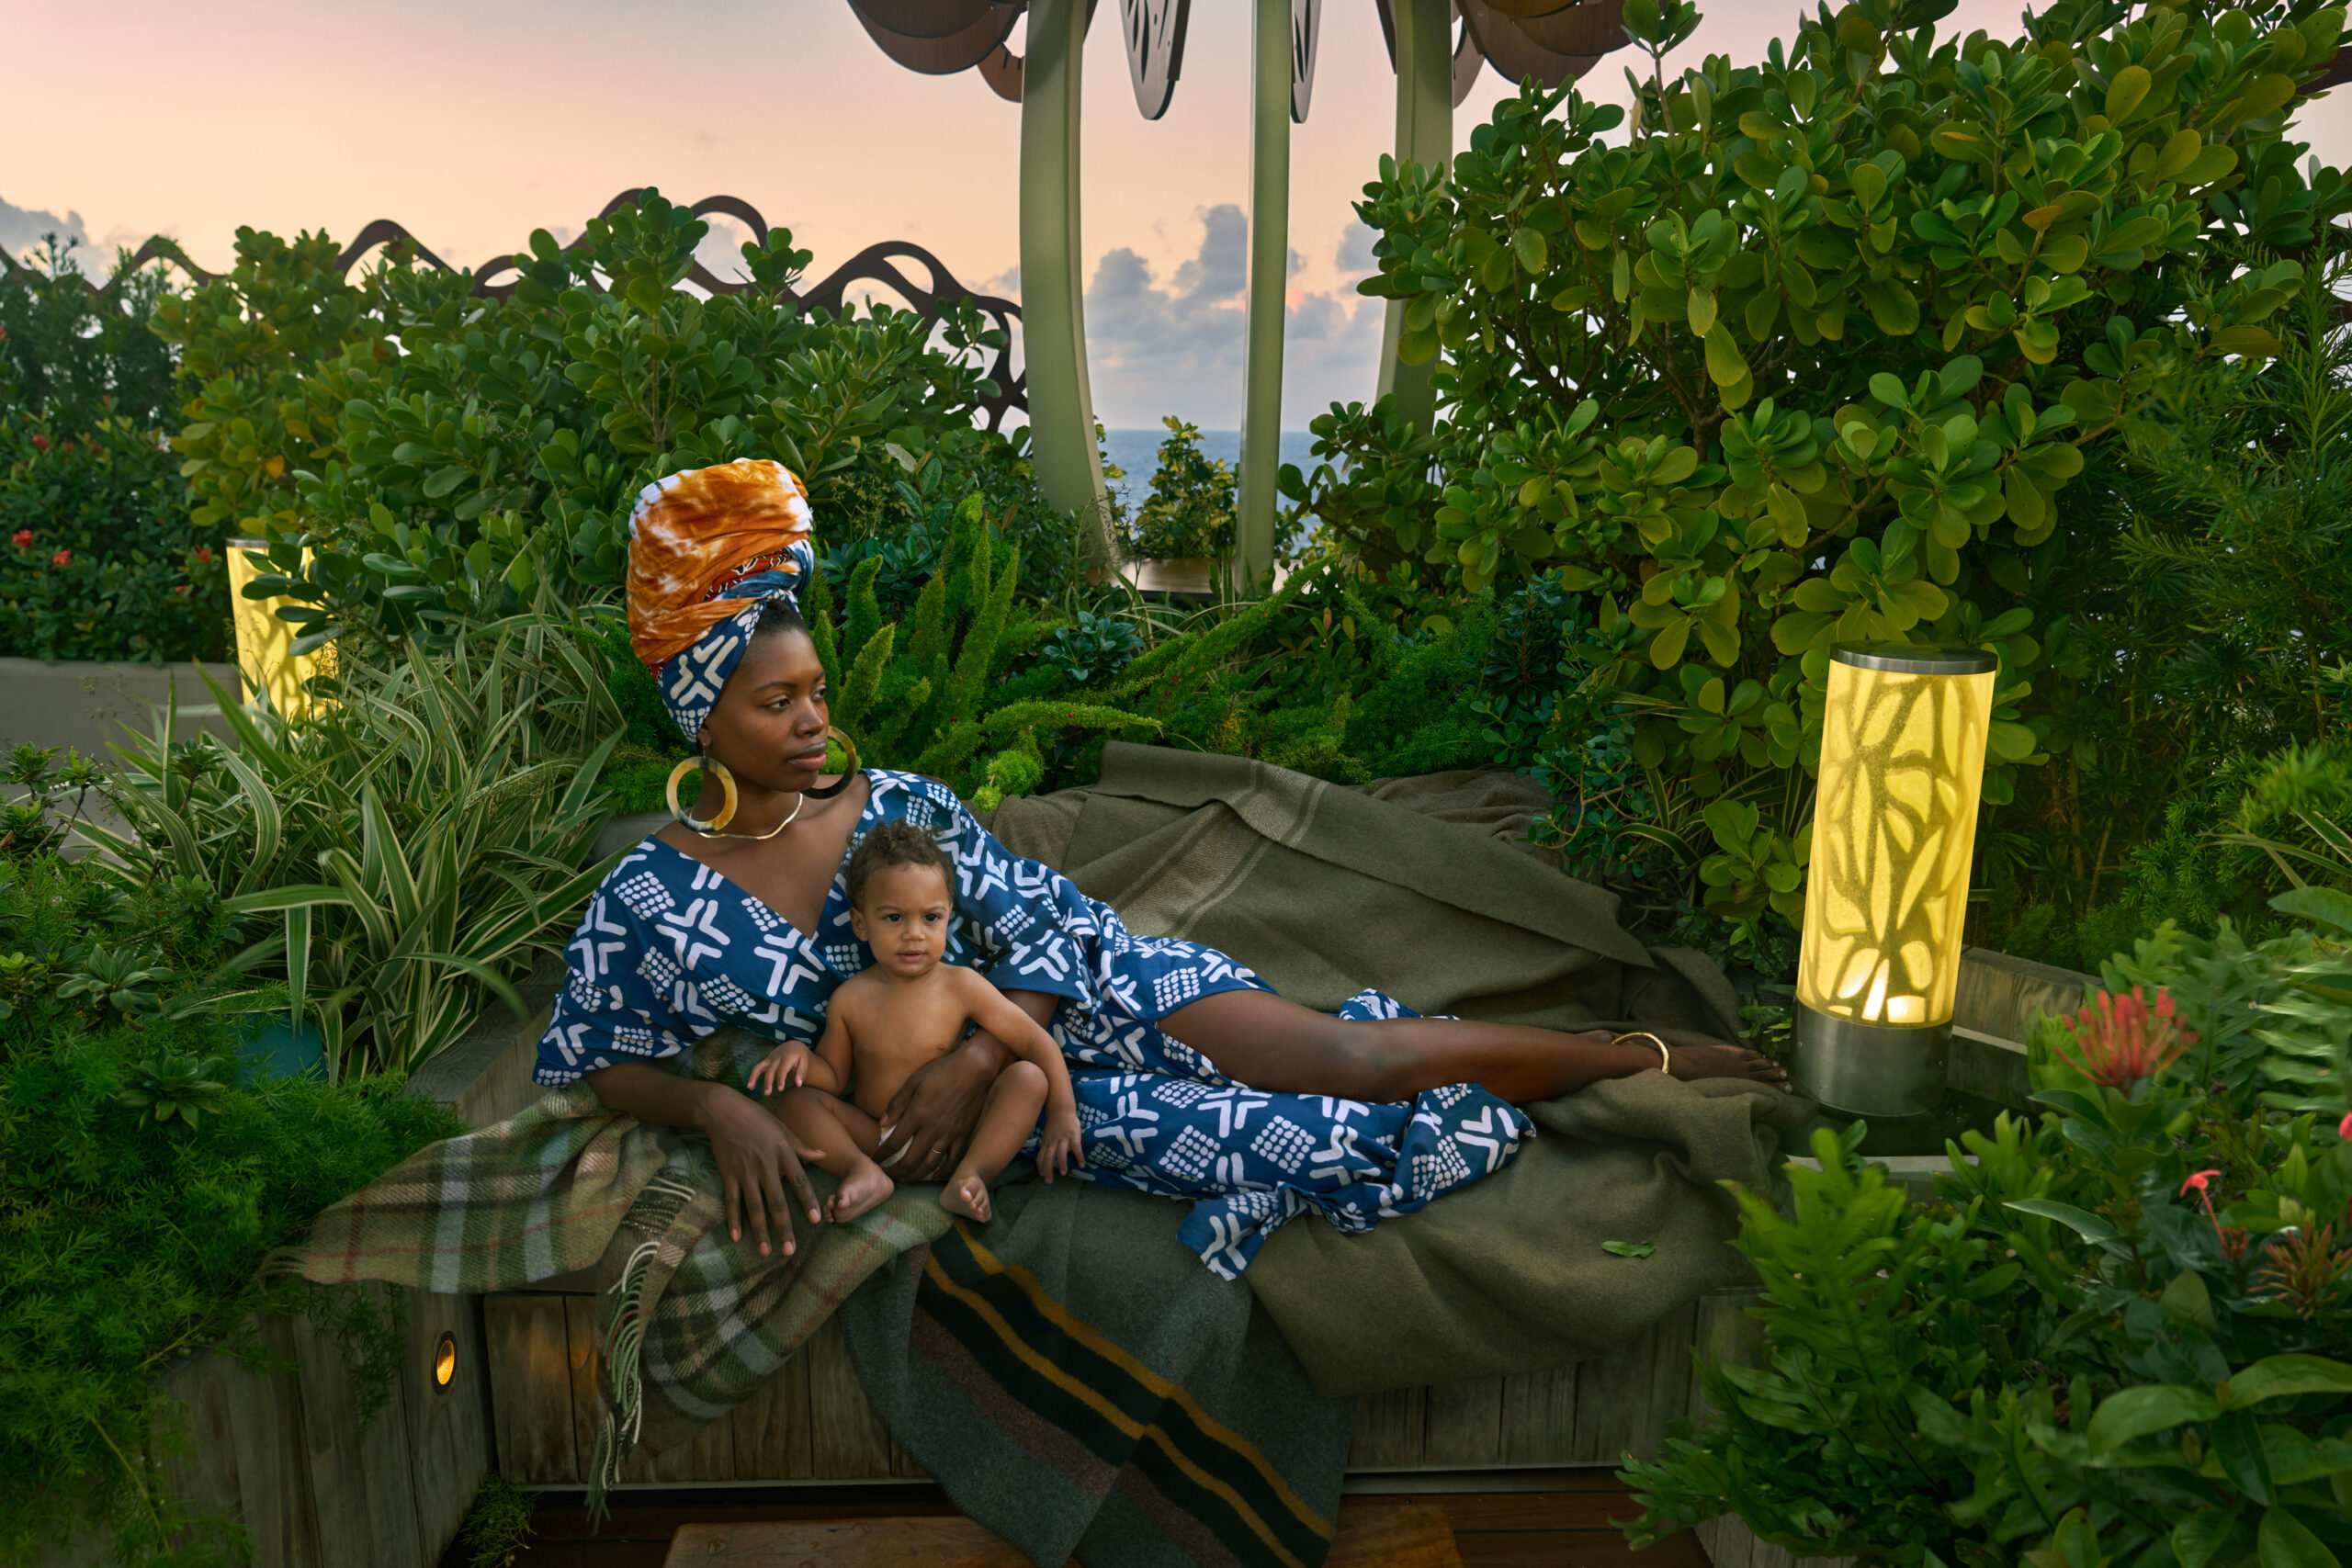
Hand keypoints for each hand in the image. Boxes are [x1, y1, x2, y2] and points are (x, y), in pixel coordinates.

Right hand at [699, 1085, 826, 1257]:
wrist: (723, 1110)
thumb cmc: (757, 1119)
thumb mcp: (783, 1129)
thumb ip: (802, 1147)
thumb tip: (824, 1157)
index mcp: (783, 1152)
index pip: (799, 1181)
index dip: (808, 1201)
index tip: (817, 1219)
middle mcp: (765, 1164)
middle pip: (777, 1201)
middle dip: (784, 1227)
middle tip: (790, 1250)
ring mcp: (745, 1171)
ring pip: (754, 1206)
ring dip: (760, 1231)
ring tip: (766, 1251)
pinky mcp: (728, 1174)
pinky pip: (732, 1201)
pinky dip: (734, 1220)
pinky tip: (738, 1237)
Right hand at [747, 1042, 811, 1096]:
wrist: (792, 1045)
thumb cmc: (799, 1056)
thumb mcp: (804, 1061)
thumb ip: (801, 1073)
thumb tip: (799, 1084)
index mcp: (787, 1057)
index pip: (782, 1069)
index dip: (780, 1079)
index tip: (780, 1089)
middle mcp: (776, 1058)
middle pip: (770, 1070)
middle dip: (768, 1081)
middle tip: (767, 1093)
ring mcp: (769, 1059)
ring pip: (759, 1067)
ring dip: (754, 1077)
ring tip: (750, 1087)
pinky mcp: (765, 1061)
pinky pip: (757, 1068)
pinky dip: (752, 1076)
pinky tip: (750, 1086)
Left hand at [877, 1032, 1012, 1179]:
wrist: (974, 1068)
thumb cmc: (942, 1071)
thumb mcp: (914, 1081)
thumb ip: (897, 1103)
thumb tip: (881, 1123)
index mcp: (918, 1114)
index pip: (894, 1143)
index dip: (882, 1155)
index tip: (874, 1159)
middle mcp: (933, 1128)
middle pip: (910, 1160)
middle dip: (894, 1171)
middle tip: (886, 1174)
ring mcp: (950, 1134)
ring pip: (929, 1165)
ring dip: (914, 1176)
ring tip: (904, 1178)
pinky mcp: (964, 1136)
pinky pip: (953, 1161)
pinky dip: (943, 1172)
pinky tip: (934, 1176)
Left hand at [1036, 1108, 1085, 1182]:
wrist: (1061, 1109)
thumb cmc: (1055, 1123)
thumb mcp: (1048, 1134)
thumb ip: (1049, 1145)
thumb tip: (1051, 1156)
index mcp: (1046, 1142)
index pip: (1041, 1156)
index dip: (1040, 1166)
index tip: (1041, 1175)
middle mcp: (1053, 1141)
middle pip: (1048, 1158)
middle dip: (1048, 1170)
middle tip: (1049, 1181)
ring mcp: (1063, 1139)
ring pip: (1060, 1153)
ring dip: (1062, 1164)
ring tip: (1063, 1173)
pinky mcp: (1073, 1136)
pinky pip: (1076, 1148)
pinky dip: (1079, 1157)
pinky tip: (1081, 1165)